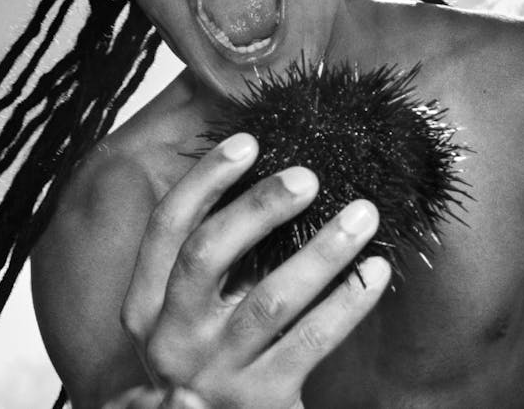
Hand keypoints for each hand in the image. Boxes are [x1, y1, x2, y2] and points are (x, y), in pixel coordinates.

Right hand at [120, 133, 390, 408]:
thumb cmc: (207, 363)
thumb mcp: (186, 316)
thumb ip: (209, 261)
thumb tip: (261, 177)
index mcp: (146, 307)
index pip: (166, 228)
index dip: (204, 179)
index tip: (247, 141)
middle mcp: (171, 339)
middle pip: (209, 255)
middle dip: (258, 207)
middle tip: (308, 176)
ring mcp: (214, 373)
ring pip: (271, 298)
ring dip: (323, 250)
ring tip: (363, 213)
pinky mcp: (260, 400)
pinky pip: (313, 340)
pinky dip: (349, 301)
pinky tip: (377, 271)